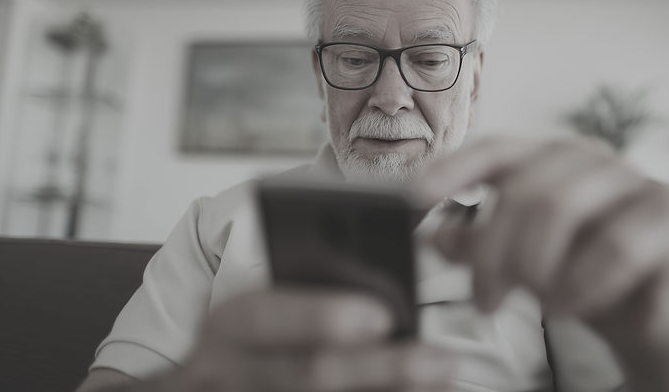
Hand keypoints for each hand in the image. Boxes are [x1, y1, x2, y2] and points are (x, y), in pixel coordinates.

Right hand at [160, 289, 456, 391]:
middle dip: (381, 366)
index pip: (263, 314)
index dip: (319, 315)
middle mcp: (231, 373)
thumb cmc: (249, 347)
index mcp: (228, 326)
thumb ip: (305, 299)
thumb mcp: (257, 316)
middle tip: (440, 359)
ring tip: (441, 381)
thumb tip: (383, 288)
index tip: (380, 317)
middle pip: (308, 373)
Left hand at [414, 136, 668, 391]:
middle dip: (494, 251)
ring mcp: (632, 178)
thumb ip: (478, 245)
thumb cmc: (580, 277)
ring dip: (538, 267)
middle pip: (523, 188)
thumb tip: (434, 236)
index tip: (414, 198)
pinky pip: (616, 244)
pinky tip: (568, 306)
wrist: (652, 317)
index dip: (453, 169)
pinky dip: (583, 284)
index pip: (495, 150)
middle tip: (483, 299)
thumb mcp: (519, 265)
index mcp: (549, 159)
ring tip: (536, 304)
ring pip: (563, 207)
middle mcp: (589, 158)